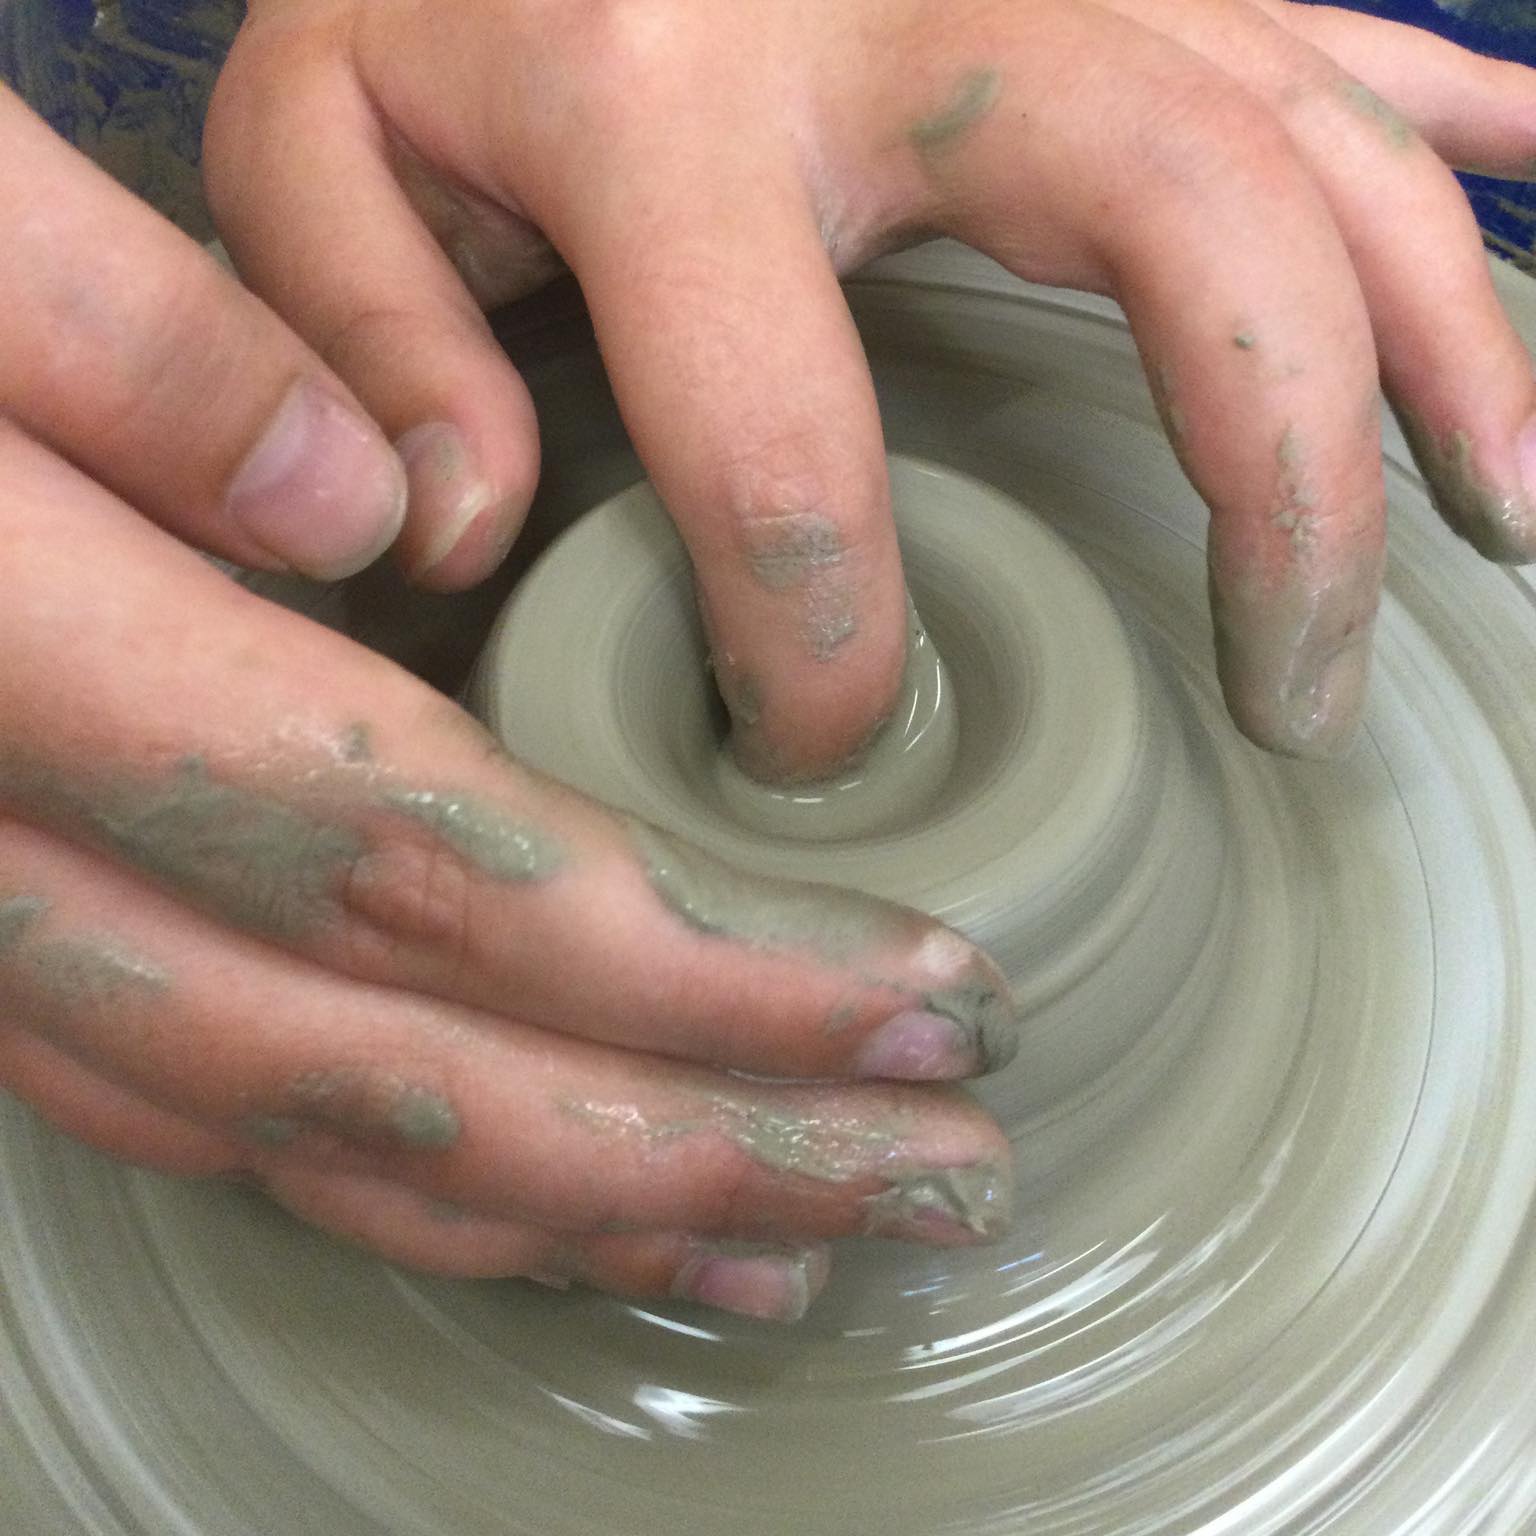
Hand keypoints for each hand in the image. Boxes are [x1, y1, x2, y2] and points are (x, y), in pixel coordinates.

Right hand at [0, 85, 1017, 1322]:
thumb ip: (128, 350)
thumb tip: (354, 488)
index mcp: (25, 675)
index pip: (435, 862)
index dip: (712, 969)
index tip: (935, 993)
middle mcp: (12, 872)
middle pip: (411, 1074)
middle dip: (707, 1145)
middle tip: (939, 1176)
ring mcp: (1, 950)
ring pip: (321, 1148)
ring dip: (586, 1216)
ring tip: (803, 1240)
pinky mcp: (21, 962)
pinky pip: (230, 1125)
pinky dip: (419, 1190)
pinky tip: (566, 1208)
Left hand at [207, 0, 1535, 767]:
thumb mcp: (318, 142)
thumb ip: (363, 329)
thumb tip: (458, 533)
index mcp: (669, 103)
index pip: (779, 449)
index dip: (818, 657)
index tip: (826, 755)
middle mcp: (912, 8)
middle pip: (1194, 249)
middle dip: (1284, 500)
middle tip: (1301, 703)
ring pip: (1322, 151)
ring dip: (1443, 353)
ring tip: (1501, 539)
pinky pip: (1334, 29)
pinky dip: (1462, 133)